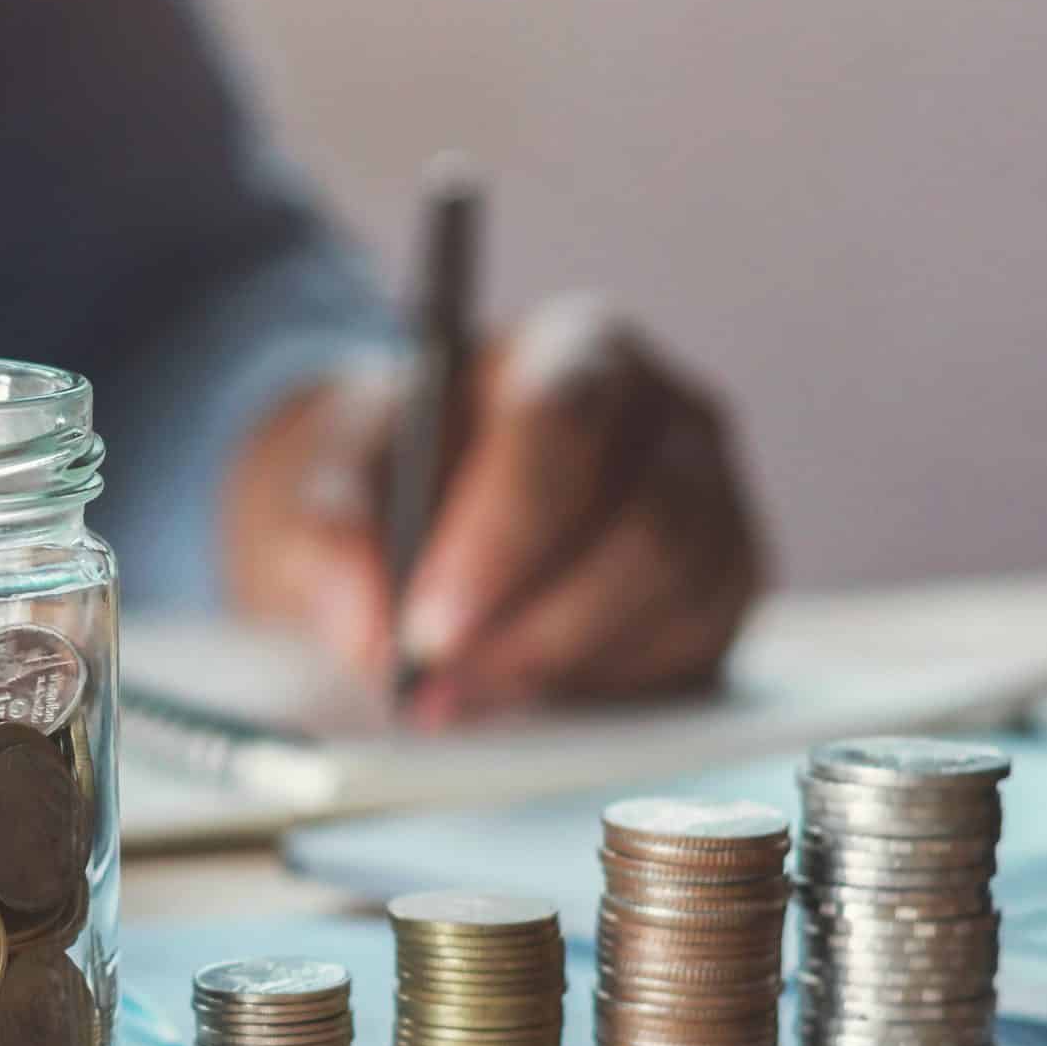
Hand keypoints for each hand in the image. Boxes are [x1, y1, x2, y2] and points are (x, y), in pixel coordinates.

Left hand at [226, 295, 766, 724]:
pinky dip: (602, 683)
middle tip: (435, 689)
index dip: (500, 536)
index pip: (561, 423)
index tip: (425, 628)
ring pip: (674, 596)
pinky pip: (694, 646)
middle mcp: (668, 414)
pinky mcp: (724, 585)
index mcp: (572, 349)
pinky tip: (522, 688)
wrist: (414, 503)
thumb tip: (366, 626)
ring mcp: (712, 499)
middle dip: (531, 626)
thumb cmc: (385, 472)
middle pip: (642, 524)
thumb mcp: (322, 481)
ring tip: (456, 696)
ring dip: (558, 663)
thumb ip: (327, 534)